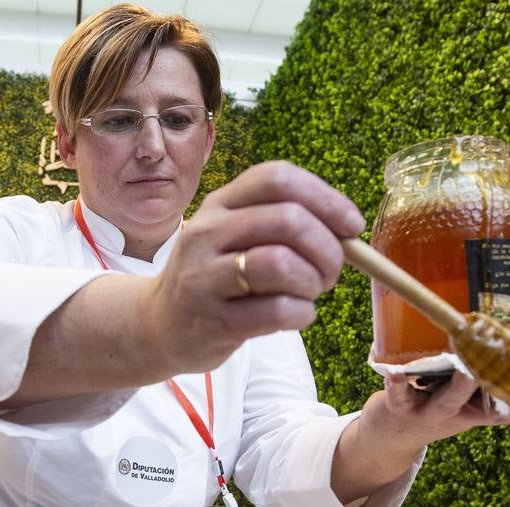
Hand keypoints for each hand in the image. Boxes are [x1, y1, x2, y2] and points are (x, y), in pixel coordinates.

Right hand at [144, 161, 365, 372]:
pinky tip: (296, 315)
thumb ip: (283, 225)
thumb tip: (347, 233)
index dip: (326, 198)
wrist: (159, 326)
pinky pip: (277, 310)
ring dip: (313, 281)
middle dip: (328, 248)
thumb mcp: (235, 236)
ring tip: (310, 293)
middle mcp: (207, 233)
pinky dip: (302, 313)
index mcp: (219, 204)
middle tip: (331, 271)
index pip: (277, 178)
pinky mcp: (212, 321)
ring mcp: (204, 277)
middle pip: (287, 219)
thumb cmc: (215, 278)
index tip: (351, 226)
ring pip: (282, 264)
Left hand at [365, 364, 509, 448]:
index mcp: (486, 407)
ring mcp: (433, 413)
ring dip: (458, 388)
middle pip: (492, 403)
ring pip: (448, 403)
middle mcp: (465, 412)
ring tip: (465, 369)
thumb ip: (493, 365)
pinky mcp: (401, 409)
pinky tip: (391, 373)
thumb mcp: (469, 389)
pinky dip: (394, 384)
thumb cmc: (437, 400)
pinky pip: (397, 396)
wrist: (392, 433)